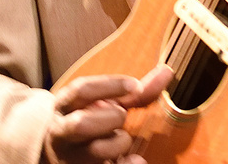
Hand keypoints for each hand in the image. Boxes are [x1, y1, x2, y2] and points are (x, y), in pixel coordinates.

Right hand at [45, 65, 170, 163]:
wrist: (60, 151)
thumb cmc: (89, 122)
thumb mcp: (104, 104)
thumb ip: (133, 93)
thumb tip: (166, 72)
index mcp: (65, 106)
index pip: (81, 90)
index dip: (109, 86)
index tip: (134, 84)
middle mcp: (62, 131)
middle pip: (81, 124)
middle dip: (110, 118)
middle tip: (121, 115)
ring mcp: (70, 157)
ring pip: (95, 152)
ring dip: (118, 143)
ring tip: (122, 138)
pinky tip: (135, 160)